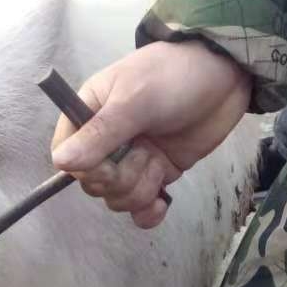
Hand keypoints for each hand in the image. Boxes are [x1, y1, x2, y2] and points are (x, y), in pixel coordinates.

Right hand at [50, 40, 251, 226]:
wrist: (225, 74)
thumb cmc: (173, 75)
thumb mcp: (134, 100)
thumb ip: (99, 134)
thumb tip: (61, 163)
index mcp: (89, 114)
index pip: (66, 157)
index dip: (85, 170)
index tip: (109, 164)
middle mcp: (107, 140)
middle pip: (93, 184)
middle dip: (120, 179)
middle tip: (145, 153)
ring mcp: (133, 158)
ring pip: (117, 198)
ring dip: (139, 190)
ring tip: (159, 162)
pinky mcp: (157, 172)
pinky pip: (140, 207)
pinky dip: (148, 212)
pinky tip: (161, 204)